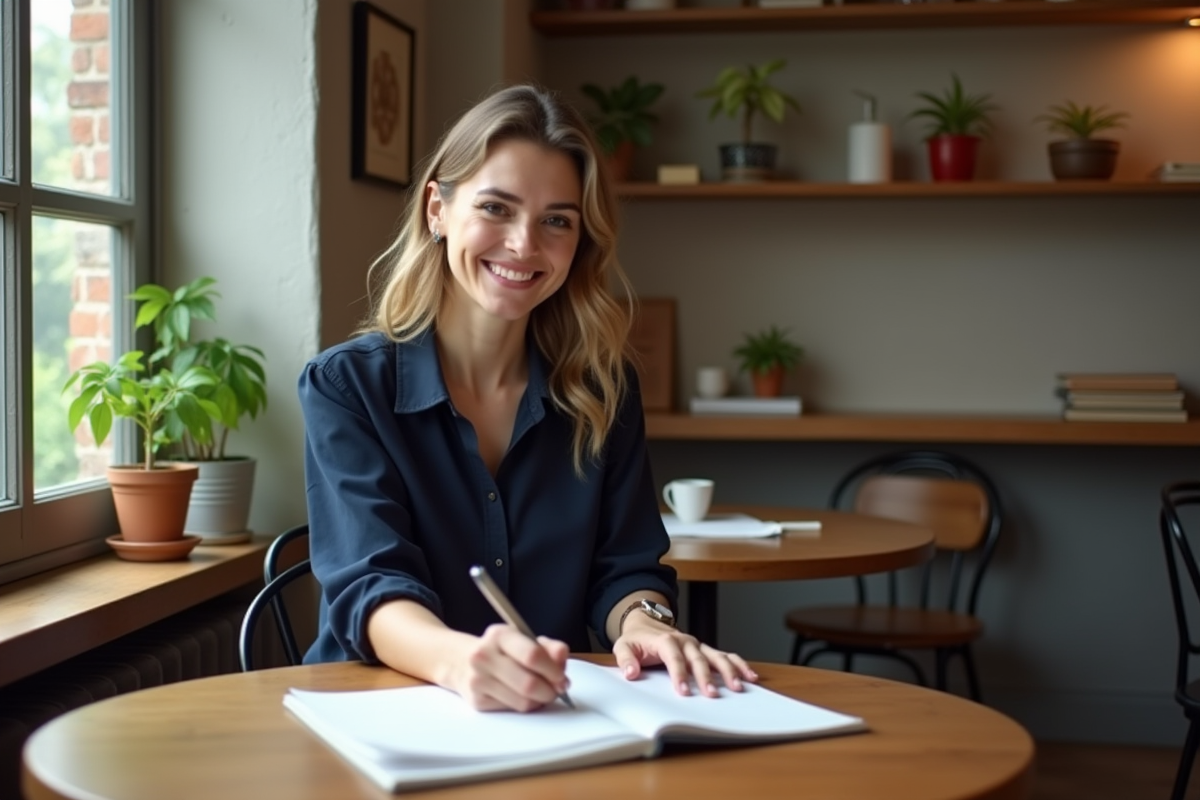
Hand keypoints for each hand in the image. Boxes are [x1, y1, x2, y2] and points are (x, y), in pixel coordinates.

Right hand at [447, 624, 570, 711]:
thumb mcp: (522, 639)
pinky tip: (524, 696)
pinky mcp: (476, 700)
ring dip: (540, 701)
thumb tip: (562, 655)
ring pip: (523, 702)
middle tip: (558, 689)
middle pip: (529, 683)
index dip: (553, 670)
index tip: (562, 676)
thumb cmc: (499, 650)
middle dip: (551, 690)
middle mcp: (484, 656)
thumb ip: (548, 647)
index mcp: (499, 635)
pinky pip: (512, 709)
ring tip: (542, 693)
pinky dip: (525, 706)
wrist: (460, 661)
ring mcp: (478, 680)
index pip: (532, 655)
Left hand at [612, 615, 757, 697]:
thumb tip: (631, 672)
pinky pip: (724, 656)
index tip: (683, 691)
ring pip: (716, 656)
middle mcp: (685, 641)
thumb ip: (626, 659)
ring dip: (728, 671)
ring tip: (738, 687)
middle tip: (712, 695)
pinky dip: (738, 664)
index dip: (679, 674)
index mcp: (665, 640)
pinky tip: (750, 676)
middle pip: (698, 658)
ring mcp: (697, 645)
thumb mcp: (624, 646)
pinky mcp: (704, 650)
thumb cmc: (636, 639)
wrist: (646, 623)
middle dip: (706, 677)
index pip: (673, 656)